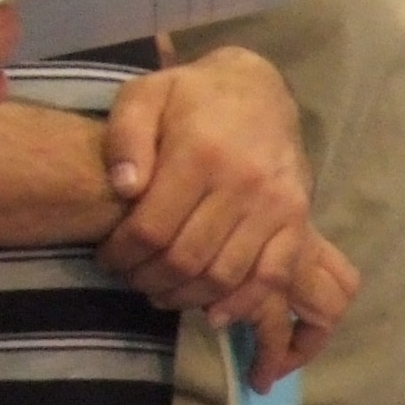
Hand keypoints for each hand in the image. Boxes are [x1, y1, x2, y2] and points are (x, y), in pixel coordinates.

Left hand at [98, 49, 357, 375]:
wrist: (259, 91)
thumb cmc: (192, 97)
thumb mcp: (145, 96)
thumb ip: (125, 137)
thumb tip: (124, 188)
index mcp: (200, 153)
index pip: (151, 227)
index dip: (122, 254)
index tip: (107, 259)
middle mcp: (242, 183)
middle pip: (186, 258)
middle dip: (149, 279)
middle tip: (132, 279)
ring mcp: (275, 205)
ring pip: (224, 275)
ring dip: (187, 296)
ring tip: (162, 292)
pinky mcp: (297, 220)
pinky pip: (272, 276)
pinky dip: (242, 304)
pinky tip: (214, 314)